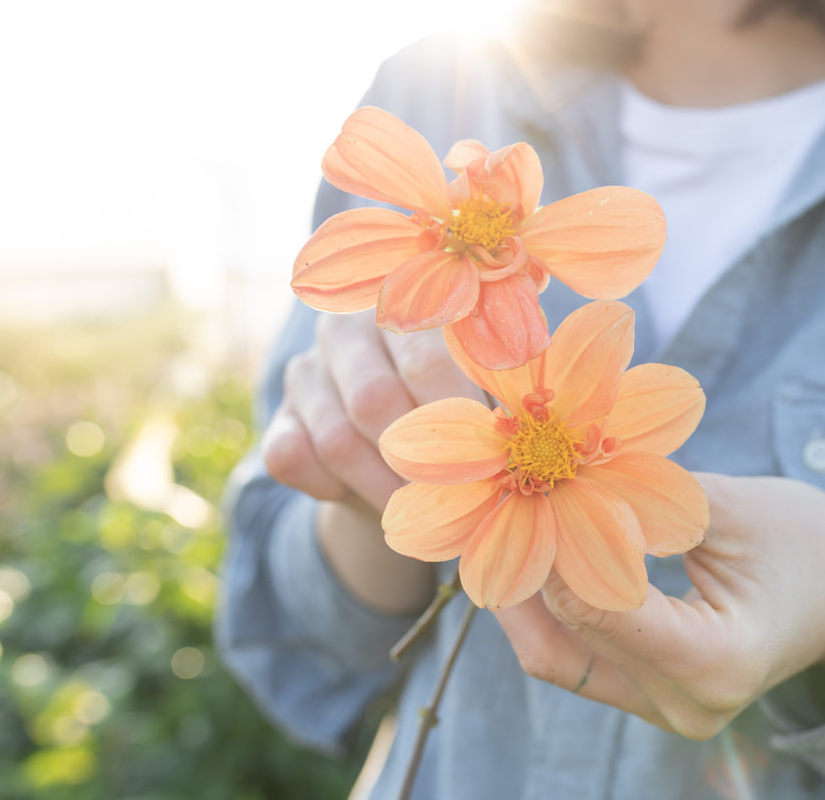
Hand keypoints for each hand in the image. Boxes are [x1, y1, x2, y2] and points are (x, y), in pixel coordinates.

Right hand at [259, 309, 482, 612]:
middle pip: (374, 397)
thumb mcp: (486, 381)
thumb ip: (506, 380)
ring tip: (423, 518)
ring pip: (335, 436)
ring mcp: (305, 374)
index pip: (427, 355)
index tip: (496, 455)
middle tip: (458, 500)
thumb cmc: (461, 404)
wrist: (399, 449)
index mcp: (405, 305)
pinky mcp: (277, 421)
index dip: (459, 410)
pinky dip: (330, 488)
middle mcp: (346, 330)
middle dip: (420, 460)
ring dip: (383, 487)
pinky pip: (290, 457)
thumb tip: (548, 407)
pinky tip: (361, 501)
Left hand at [494, 473, 824, 738]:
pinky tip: (531, 548)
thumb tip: (561, 482)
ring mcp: (663, 710)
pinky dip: (548, 601)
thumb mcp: (734, 506)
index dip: (557, 537)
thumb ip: (648, 500)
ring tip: (500, 518)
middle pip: (564, 636)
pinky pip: (572, 655)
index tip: (530, 475)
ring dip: (522, 587)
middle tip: (495, 491)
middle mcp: (686, 705)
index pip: (601, 601)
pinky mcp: (647, 696)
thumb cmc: (806, 541)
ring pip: (554, 653)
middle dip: (525, 560)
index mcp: (717, 662)